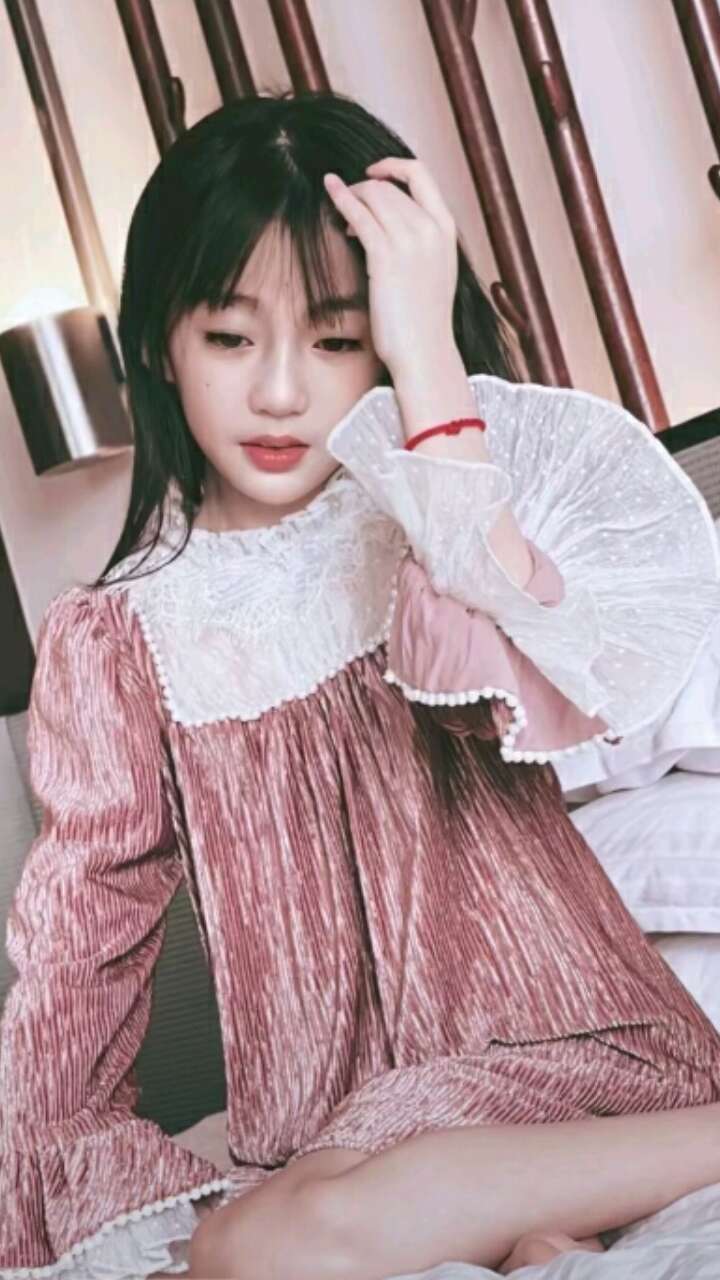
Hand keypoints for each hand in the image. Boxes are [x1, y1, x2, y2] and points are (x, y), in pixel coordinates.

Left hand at [322, 157, 459, 379]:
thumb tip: (391, 220)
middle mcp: (431, 229)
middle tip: (350, 210)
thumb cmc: (423, 319)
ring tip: (343, 218)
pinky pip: (358, 214)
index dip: (393, 167)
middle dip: (364, 191)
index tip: (374, 174)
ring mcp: (410, 240)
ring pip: (373, 195)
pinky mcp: (386, 256)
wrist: (424, 350)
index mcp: (446, 229)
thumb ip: (422, 241)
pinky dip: (341, 198)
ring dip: (352, 198)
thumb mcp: (434, 270)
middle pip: (389, 187)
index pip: (421, 175)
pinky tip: (330, 192)